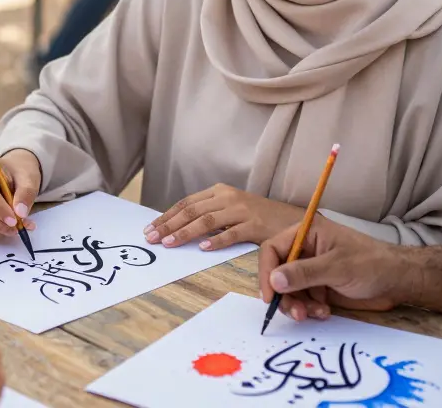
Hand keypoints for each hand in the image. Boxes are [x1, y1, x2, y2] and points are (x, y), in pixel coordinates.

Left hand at [145, 184, 304, 251]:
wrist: (291, 219)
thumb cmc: (257, 218)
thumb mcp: (230, 210)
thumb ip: (208, 215)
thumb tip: (177, 229)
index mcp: (219, 192)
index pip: (187, 203)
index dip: (166, 216)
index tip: (150, 229)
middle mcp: (228, 198)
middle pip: (192, 211)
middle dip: (169, 225)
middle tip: (152, 238)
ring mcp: (242, 211)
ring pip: (207, 221)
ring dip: (185, 233)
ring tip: (170, 244)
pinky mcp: (255, 225)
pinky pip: (231, 233)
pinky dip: (216, 240)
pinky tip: (202, 248)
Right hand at [259, 215, 414, 322]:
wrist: (397, 281)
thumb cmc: (371, 264)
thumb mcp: (337, 267)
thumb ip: (304, 273)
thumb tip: (274, 280)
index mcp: (306, 233)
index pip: (272, 249)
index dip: (266, 272)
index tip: (270, 296)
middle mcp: (304, 250)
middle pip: (277, 273)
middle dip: (284, 295)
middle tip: (296, 313)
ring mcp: (311, 270)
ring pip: (287, 290)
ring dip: (297, 305)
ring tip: (315, 314)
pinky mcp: (318, 287)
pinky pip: (301, 300)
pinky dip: (308, 309)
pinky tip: (324, 313)